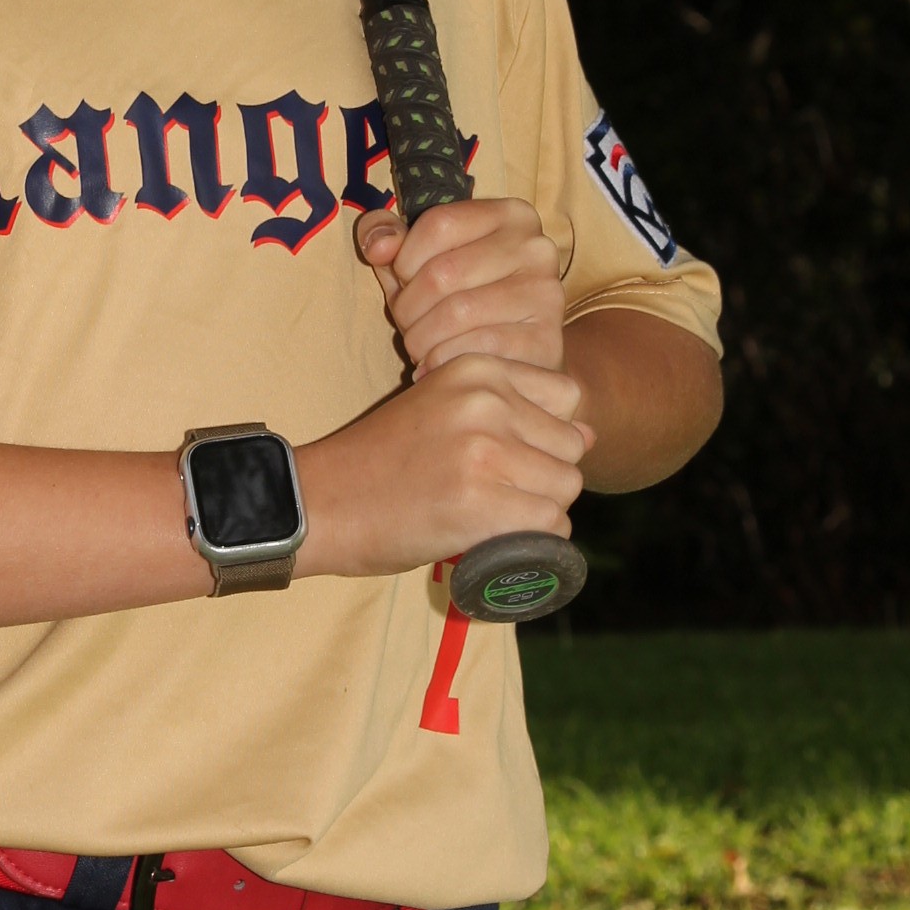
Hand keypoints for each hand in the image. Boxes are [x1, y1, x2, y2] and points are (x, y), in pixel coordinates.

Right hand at [298, 351, 593, 583]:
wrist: (319, 502)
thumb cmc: (381, 461)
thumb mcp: (442, 407)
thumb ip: (510, 411)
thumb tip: (589, 433)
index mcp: (478, 367)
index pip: (567, 397)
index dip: (544, 435)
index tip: (507, 457)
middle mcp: (487, 400)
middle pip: (571, 446)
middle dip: (544, 475)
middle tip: (496, 494)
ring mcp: (485, 450)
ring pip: (565, 487)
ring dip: (539, 510)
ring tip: (491, 515)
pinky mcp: (480, 502)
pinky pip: (549, 526)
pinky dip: (532, 542)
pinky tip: (493, 537)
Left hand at [355, 196, 568, 378]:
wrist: (518, 357)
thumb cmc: (463, 300)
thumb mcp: (421, 260)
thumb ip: (387, 237)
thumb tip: (378, 247)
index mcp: (510, 214)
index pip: (439, 223)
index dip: (405, 258)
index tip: (403, 282)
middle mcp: (536, 247)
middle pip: (443, 272)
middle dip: (408, 307)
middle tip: (407, 327)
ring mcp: (546, 293)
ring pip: (457, 313)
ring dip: (421, 339)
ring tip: (419, 348)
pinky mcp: (546, 340)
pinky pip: (476, 349)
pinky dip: (442, 362)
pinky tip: (435, 366)